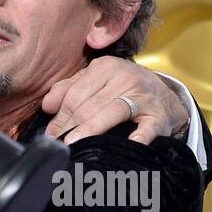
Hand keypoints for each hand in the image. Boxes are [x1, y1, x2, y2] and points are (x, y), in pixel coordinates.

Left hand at [41, 55, 187, 145]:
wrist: (165, 95)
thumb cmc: (122, 89)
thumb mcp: (96, 81)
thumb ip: (69, 89)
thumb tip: (47, 105)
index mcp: (105, 67)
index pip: (75, 94)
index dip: (60, 116)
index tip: (50, 134)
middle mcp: (124, 78)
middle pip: (90, 105)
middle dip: (70, 126)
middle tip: (58, 143)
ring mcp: (143, 96)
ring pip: (112, 112)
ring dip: (92, 129)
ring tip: (75, 143)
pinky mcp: (159, 116)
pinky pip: (147, 127)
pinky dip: (139, 136)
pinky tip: (129, 144)